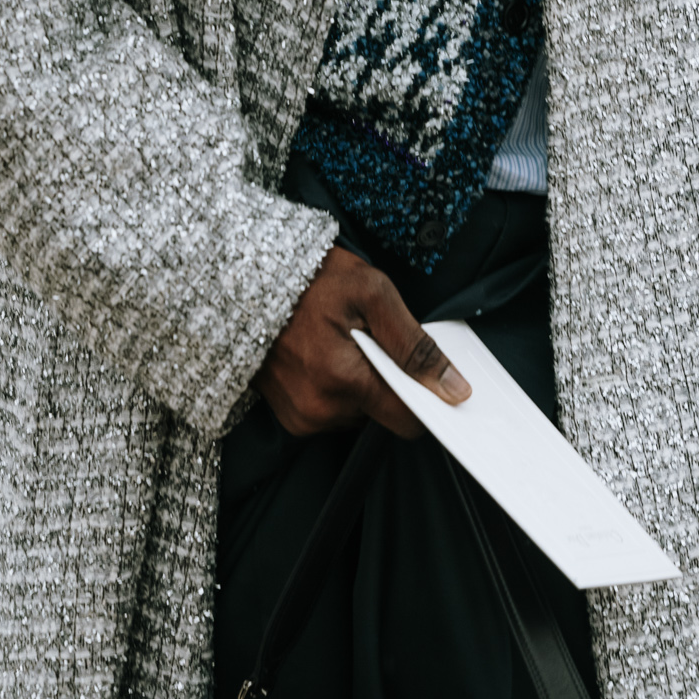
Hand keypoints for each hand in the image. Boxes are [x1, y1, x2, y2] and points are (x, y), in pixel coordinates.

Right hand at [258, 244, 469, 438]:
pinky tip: (322, 356)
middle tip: (368, 340)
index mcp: (342, 379)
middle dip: (385, 381)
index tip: (426, 377)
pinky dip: (336, 388)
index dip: (424, 398)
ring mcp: (300, 416)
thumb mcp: (372, 292)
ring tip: (339, 343)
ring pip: (358, 414)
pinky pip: (332, 411)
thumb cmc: (309, 278)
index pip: (406, 420)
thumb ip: (415, 345)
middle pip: (381, 415)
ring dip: (359, 384)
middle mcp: (319, 408)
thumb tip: (453, 386)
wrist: (245, 278)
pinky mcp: (289, 416)